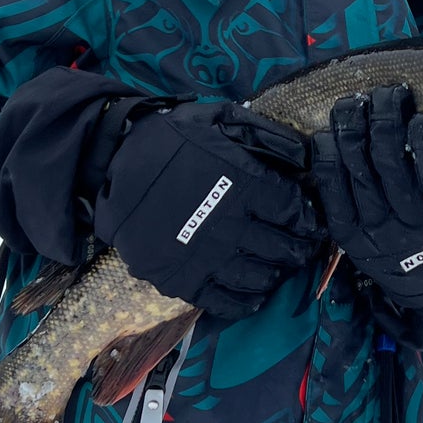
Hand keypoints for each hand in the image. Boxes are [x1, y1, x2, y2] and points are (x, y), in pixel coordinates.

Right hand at [94, 101, 319, 318]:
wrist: (110, 168)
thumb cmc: (168, 141)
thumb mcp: (217, 119)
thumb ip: (263, 135)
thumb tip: (305, 156)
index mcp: (243, 185)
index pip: (292, 211)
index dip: (307, 219)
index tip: (311, 223)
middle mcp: (230, 225)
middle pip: (282, 248)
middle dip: (299, 250)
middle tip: (302, 249)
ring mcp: (206, 257)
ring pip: (258, 278)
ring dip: (276, 275)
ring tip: (278, 268)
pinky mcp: (182, 280)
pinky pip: (224, 302)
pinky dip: (245, 303)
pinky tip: (253, 295)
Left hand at [311, 86, 422, 315]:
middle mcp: (418, 229)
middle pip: (391, 161)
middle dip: (386, 115)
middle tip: (390, 93)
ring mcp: (381, 235)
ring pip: (357, 170)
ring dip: (352, 126)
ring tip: (356, 102)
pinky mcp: (352, 240)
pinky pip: (332, 192)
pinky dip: (327, 157)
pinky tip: (331, 134)